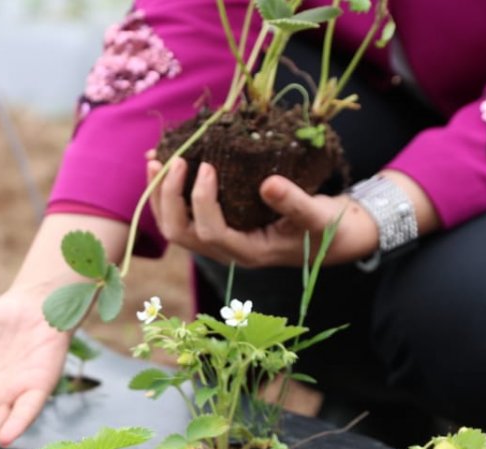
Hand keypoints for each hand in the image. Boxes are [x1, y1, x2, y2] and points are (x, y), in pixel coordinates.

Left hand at [147, 157, 379, 267]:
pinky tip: (163, 165)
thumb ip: (295, 203)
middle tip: (174, 160)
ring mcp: (217, 242)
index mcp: (248, 252)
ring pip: (174, 227)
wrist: (330, 237)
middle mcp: (226, 251)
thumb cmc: (325, 227)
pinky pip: (181, 215)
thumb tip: (268, 184)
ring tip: (155, 160)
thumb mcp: (317, 215)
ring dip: (159, 196)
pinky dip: (167, 193)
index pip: (211, 232)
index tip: (207, 167)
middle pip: (180, 233)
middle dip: (169, 198)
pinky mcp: (215, 228)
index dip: (201, 201)